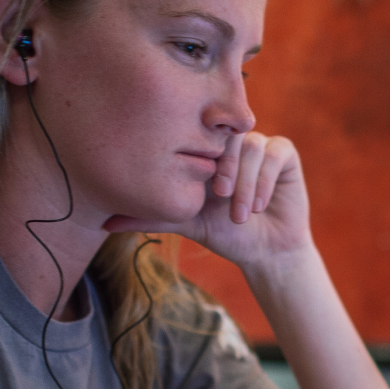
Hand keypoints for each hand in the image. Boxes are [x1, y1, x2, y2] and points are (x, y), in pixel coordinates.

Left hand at [103, 131, 311, 270]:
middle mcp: (233, 143)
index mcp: (209, 152)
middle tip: (220, 196)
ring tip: (240, 213)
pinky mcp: (285, 154)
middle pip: (227, 137)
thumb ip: (150, 217)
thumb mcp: (186, 222)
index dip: (202, 160)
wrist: (266, 252)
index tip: (204, 193)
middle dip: (225, 168)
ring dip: (245, 182)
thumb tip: (104, 223)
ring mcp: (261, 145)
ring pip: (252, 146)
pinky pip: (275, 152)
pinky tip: (258, 205)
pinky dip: (264, 180)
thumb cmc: (225, 234)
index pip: (200, 137)